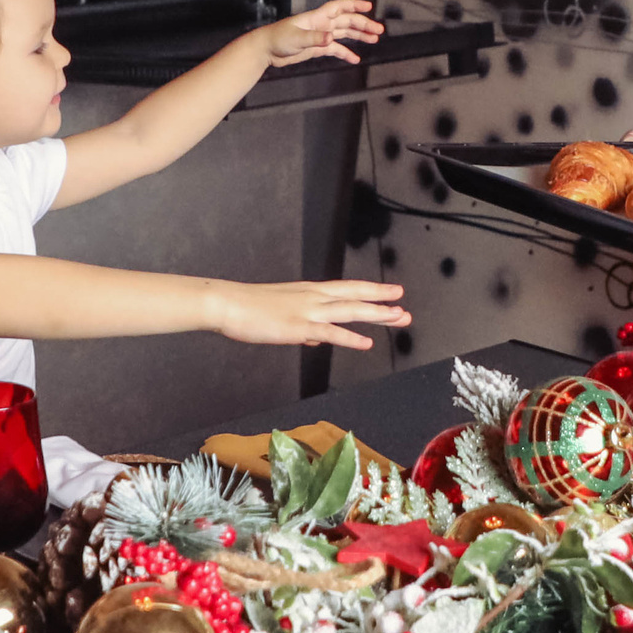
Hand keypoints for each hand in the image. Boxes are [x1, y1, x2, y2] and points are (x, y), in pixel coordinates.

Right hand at [208, 279, 409, 349]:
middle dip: (382, 300)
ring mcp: (308, 311)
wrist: (228, 303)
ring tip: (398, 318)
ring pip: (350, 311)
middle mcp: (313, 296)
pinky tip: (366, 343)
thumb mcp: (281, 313)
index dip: (371, 290)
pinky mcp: (299, 327)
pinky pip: (331, 333)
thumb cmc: (249, 308)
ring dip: (376, 314)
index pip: (348, 288)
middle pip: (355, 296)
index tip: (392, 291)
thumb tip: (318, 340)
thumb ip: (304, 327)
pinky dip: (350, 338)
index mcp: (309, 290)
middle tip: (404, 304)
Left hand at [262, 0, 383, 66]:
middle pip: (347, 22)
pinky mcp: (317, 47)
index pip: (340, 7)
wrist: (266, 49)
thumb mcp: (297, 38)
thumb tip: (330, 38)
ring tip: (373, 40)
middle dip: (363, 24)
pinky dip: (346, 53)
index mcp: (317, 18)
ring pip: (344, 34)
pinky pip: (336, 49)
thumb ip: (315, 38)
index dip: (354, 5)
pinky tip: (355, 58)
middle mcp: (321, 25)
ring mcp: (320, 36)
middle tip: (378, 30)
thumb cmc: (278, 38)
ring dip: (359, 36)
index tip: (368, 6)